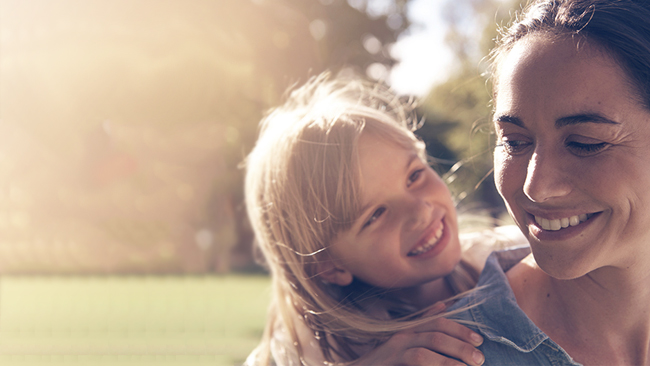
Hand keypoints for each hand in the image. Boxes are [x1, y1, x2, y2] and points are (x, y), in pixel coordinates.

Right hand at [349, 303, 483, 365]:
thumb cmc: (386, 359)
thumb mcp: (404, 338)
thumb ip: (422, 322)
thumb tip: (443, 305)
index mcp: (408, 330)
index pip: (437, 323)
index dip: (459, 330)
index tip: (479, 339)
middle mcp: (400, 339)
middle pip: (434, 336)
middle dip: (459, 346)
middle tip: (479, 358)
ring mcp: (393, 355)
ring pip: (423, 355)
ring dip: (448, 362)